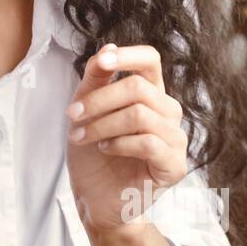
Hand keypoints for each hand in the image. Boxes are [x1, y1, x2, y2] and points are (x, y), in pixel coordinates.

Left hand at [64, 43, 188, 235]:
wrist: (95, 198)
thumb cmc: (92, 154)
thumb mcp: (85, 110)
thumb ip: (96, 78)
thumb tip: (108, 47)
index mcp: (150, 94)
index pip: (150, 61)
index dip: (128, 56)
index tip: (102, 63)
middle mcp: (168, 113)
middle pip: (138, 88)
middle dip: (98, 100)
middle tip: (71, 115)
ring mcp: (175, 139)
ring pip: (140, 115)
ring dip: (102, 124)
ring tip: (81, 137)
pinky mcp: (174, 166)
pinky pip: (148, 143)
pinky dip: (118, 144)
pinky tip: (105, 149)